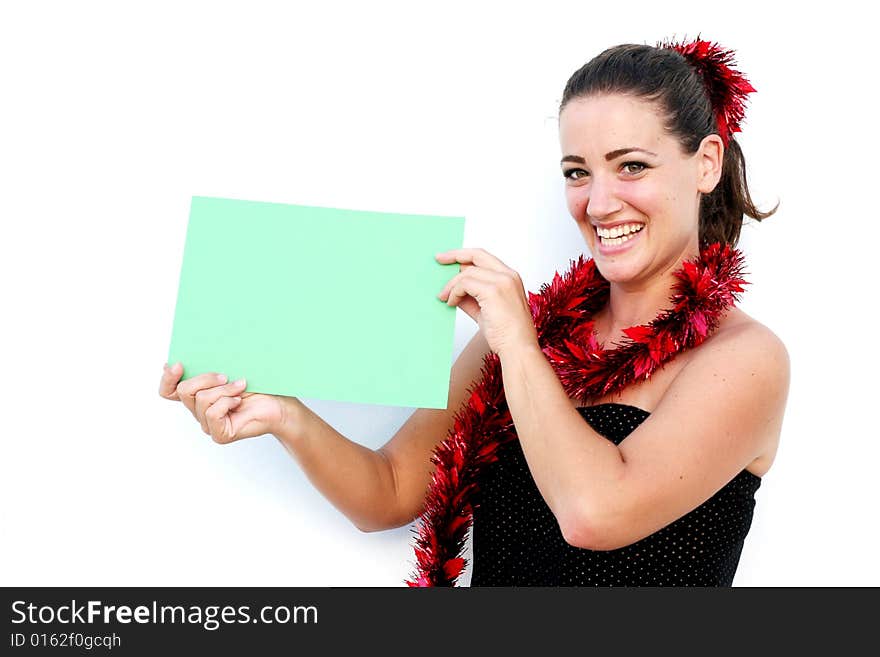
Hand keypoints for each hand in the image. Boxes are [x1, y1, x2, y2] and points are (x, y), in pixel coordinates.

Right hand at [158, 362, 301, 443]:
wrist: (279, 403)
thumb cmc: (257, 387)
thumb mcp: (229, 372)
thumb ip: (208, 367)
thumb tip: (185, 357)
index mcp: (198, 395)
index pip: (168, 391)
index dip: (167, 379)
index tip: (177, 364)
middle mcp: (199, 411)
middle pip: (184, 391)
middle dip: (204, 378)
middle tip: (225, 375)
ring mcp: (208, 424)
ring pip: (201, 400)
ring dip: (223, 390)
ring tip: (240, 386)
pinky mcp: (219, 434)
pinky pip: (212, 413)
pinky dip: (227, 402)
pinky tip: (240, 401)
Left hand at [436, 248, 537, 356]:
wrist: (518, 348)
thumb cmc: (507, 334)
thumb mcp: (485, 310)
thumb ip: (471, 297)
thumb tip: (453, 291)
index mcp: (510, 278)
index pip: (485, 257)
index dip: (466, 255)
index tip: (449, 257)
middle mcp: (508, 275)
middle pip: (476, 255)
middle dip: (455, 255)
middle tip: (438, 260)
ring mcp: (502, 281)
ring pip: (467, 272)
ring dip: (451, 285)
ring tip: (444, 298)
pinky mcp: (493, 291)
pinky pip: (465, 284)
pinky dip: (454, 293)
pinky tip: (451, 303)